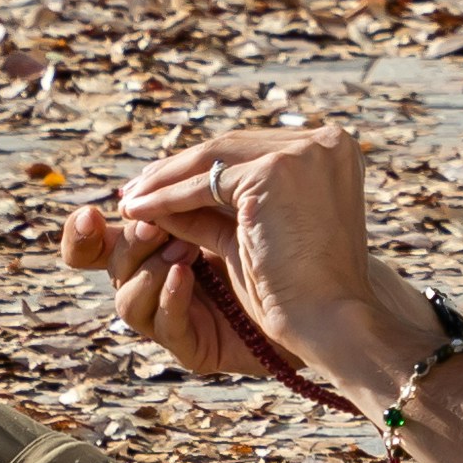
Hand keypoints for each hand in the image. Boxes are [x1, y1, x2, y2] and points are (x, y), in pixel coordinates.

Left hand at [65, 124, 401, 388]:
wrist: (331, 320)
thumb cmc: (301, 289)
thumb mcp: (255, 234)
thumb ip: (215, 209)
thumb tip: (160, 194)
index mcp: (333, 149)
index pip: (251, 150)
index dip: (203, 167)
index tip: (163, 184)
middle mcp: (324, 141)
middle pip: (230, 149)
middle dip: (177, 170)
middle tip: (135, 190)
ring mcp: (302, 153)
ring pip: (212, 159)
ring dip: (164, 181)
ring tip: (129, 202)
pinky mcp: (275, 171)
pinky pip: (203, 182)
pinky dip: (166, 198)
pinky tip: (138, 211)